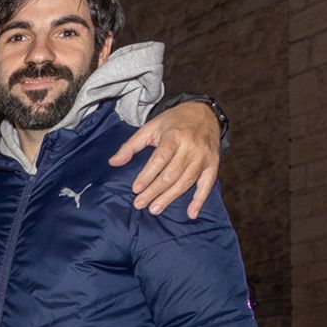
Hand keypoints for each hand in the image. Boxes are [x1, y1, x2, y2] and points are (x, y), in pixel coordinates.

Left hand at [109, 100, 219, 218]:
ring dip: (170, 198)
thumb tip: (113, 162)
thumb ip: (131, 146)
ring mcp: (204, 156)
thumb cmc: (173, 122)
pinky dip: (200, 200)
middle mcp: (191, 147)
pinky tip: (191, 214)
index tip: (135, 189)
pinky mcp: (213, 164)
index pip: (160, 160)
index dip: (147, 176)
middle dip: (154, 191)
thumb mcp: (150, 128)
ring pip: (186, 181)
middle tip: (140, 204)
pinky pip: (207, 184)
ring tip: (154, 209)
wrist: (203, 112)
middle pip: (171, 174)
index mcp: (174, 136)